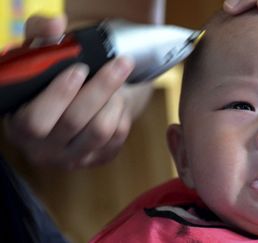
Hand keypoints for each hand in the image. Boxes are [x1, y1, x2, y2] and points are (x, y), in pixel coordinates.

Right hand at [3, 16, 152, 168]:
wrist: (69, 104)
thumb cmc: (49, 78)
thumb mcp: (37, 54)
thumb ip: (40, 34)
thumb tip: (56, 25)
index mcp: (20, 126)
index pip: (36, 121)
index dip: (59, 95)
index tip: (79, 69)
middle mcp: (44, 149)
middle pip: (75, 122)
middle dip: (101, 88)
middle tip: (121, 63)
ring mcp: (72, 158)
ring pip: (101, 130)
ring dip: (114, 99)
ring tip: (117, 79)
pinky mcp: (98, 158)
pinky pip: (118, 136)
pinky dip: (122, 112)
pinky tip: (115, 100)